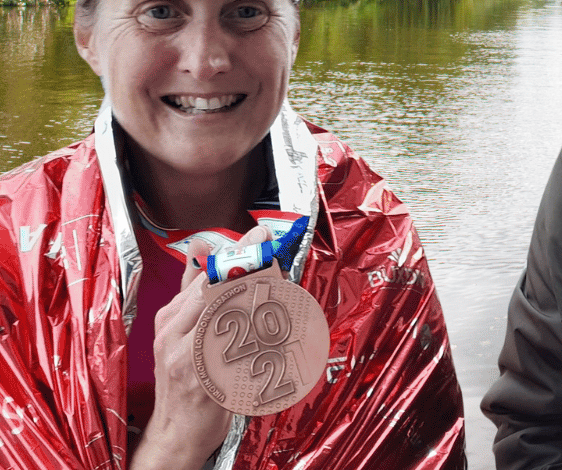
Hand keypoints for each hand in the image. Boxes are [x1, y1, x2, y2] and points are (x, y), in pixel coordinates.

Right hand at [129, 225, 271, 469]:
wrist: (175, 434)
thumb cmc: (182, 378)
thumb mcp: (177, 329)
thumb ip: (191, 288)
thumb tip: (200, 245)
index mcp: (170, 318)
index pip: (208, 275)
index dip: (240, 254)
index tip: (262, 235)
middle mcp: (176, 335)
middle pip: (222, 290)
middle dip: (256, 271)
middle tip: (279, 260)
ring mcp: (192, 358)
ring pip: (236, 314)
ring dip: (265, 298)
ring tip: (283, 291)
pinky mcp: (212, 380)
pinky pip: (245, 349)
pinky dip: (266, 334)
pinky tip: (280, 327)